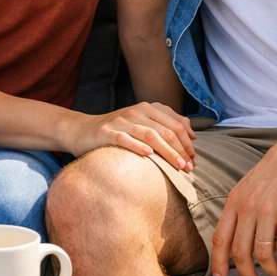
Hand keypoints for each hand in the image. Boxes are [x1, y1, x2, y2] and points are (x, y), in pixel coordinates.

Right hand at [70, 102, 196, 171]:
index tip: (194, 159)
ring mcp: (121, 121)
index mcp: (148, 108)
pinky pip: (124, 138)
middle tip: (189, 167)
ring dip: (167, 152)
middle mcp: (136, 111)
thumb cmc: (117, 130)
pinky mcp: (106, 132)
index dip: (187, 142)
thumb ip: (166, 124)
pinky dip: (137, 146)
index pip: (175, 123)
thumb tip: (192, 134)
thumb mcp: (143, 123)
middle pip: (165, 130)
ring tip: (178, 166)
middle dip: (180, 149)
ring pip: (150, 134)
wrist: (82, 130)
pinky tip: (148, 155)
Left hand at [211, 122, 276, 275]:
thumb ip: (241, 210)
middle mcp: (248, 206)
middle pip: (239, 252)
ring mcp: (269, 209)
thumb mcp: (249, 187)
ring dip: (270, 271)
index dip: (218, 263)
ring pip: (262, 254)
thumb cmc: (276, 171)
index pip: (220, 238)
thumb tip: (234, 240)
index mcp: (235, 200)